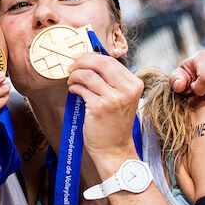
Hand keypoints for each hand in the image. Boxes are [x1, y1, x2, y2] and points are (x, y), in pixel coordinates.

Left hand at [67, 53, 141, 175]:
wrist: (114, 148)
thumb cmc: (114, 123)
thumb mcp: (120, 98)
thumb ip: (111, 81)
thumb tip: (90, 61)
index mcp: (134, 84)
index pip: (111, 61)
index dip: (92, 56)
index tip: (80, 57)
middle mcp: (127, 90)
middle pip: (101, 63)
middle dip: (82, 61)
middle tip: (71, 65)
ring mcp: (114, 99)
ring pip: (88, 74)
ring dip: (75, 75)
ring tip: (71, 80)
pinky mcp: (99, 108)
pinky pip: (81, 88)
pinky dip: (74, 86)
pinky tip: (73, 90)